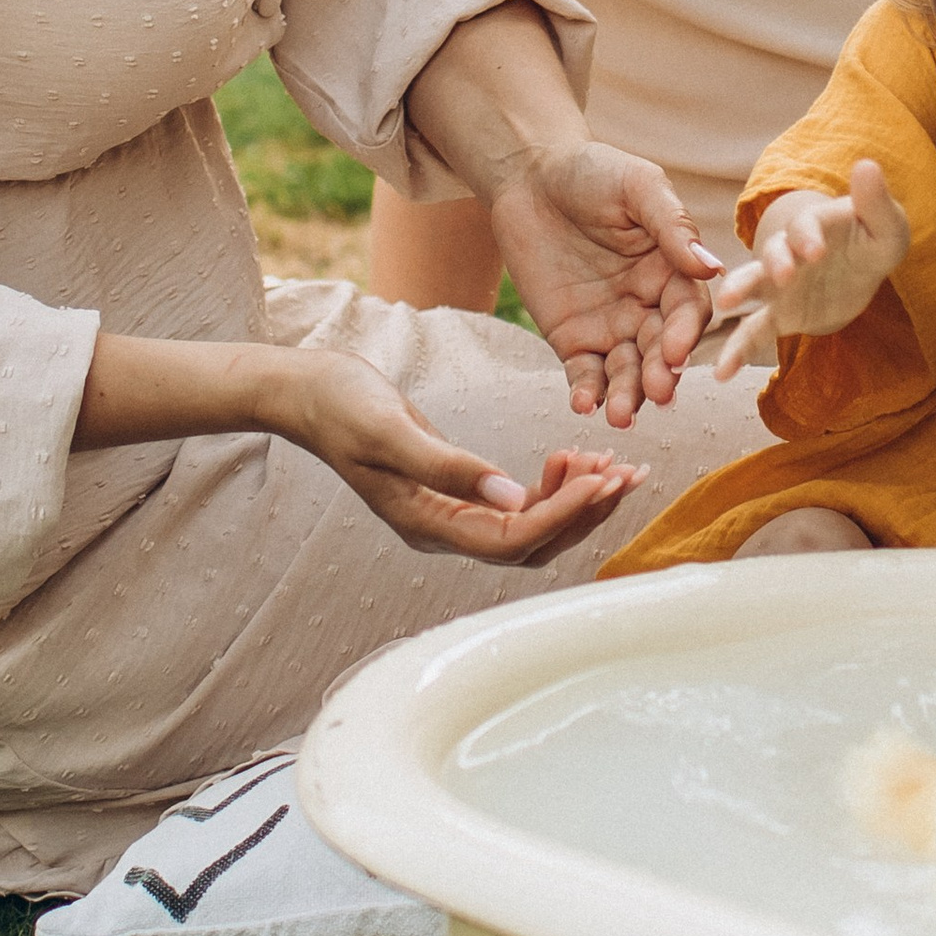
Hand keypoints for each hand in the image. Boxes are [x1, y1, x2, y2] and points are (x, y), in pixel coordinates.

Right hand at [275, 345, 644, 559]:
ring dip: (574, 499)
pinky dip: (551, 484)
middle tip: (629, 475)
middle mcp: (443, 530)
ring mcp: (449, 514)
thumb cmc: (339, 405)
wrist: (306, 392)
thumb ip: (448, 467)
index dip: (561, 514)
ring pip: (529, 526)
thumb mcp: (389, 431)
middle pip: (531, 543)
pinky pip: (516, 504)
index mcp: (427, 524)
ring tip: (609, 463)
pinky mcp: (455, 491)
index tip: (600, 478)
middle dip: (584, 513)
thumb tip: (513, 497)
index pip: (511, 539)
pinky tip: (570, 456)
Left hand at [488, 143, 721, 426]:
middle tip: (655, 391)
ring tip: (620, 413)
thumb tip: (712, 269)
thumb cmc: (592, 171)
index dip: (684, 332)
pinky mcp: (572, 338)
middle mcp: (648, 304)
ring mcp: (611, 325)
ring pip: (627, 370)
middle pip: (661, 349)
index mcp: (672, 270)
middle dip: (660, 373)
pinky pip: (584, 372)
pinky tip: (584, 404)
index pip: (688, 310)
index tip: (675, 351)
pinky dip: (587, 391)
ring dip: (627, 394)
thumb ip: (672, 227)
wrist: (528, 174)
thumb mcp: (638, 187)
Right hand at [706, 160, 909, 377]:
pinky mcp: (778, 314)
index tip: (815, 251)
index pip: (806, 226)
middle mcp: (789, 251)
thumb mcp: (886, 227)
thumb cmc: (872, 241)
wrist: (856, 274)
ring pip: (753, 285)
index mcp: (814, 226)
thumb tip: (868, 164)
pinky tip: (721, 372)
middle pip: (773, 252)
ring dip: (740, 291)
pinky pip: (753, 331)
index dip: (808, 236)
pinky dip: (736, 350)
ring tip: (726, 305)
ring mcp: (778, 284)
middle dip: (774, 262)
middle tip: (780, 275)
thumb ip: (876, 202)